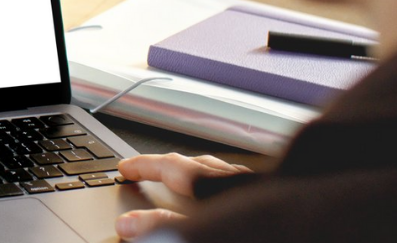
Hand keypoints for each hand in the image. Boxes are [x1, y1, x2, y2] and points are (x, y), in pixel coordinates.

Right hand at [114, 154, 251, 239]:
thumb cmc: (247, 231)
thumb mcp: (194, 233)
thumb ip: (161, 226)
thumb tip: (127, 223)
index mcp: (213, 184)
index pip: (170, 166)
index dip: (144, 166)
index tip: (126, 168)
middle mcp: (236, 178)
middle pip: (196, 162)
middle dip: (169, 165)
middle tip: (147, 171)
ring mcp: (257, 185)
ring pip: (221, 169)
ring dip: (197, 172)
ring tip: (182, 182)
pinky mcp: (271, 193)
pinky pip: (238, 181)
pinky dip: (221, 183)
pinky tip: (221, 197)